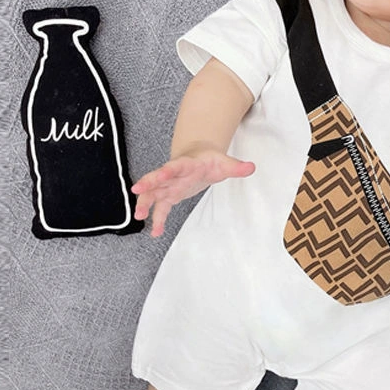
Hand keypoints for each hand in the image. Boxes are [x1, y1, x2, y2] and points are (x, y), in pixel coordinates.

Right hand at [132, 149, 254, 236]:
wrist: (199, 156)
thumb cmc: (210, 160)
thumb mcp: (225, 162)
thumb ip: (236, 166)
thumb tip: (251, 167)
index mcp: (186, 164)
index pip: (174, 167)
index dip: (165, 172)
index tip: (158, 176)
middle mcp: (173, 175)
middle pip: (157, 178)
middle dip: (147, 184)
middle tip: (137, 191)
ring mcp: (169, 185)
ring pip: (153, 193)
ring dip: (145, 203)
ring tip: (139, 216)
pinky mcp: (170, 195)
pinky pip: (161, 208)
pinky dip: (157, 219)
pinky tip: (155, 233)